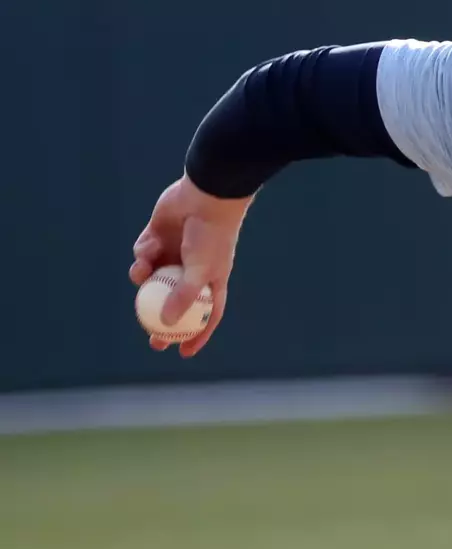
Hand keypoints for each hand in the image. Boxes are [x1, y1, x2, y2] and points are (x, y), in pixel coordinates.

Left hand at [129, 176, 252, 357]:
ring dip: (144, 279)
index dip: (197, 334)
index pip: (207, 314)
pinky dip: (142, 255)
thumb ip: (182, 298)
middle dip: (161, 321)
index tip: (182, 352)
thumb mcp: (200, 271)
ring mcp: (174, 253)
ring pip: (153, 278)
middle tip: (151, 339)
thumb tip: (166, 325)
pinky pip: (144, 254)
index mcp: (212, 279)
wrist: (205, 196)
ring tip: (141, 275)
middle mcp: (192, 269)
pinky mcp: (158, 236)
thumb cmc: (211, 236)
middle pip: (175, 302)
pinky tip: (148, 248)